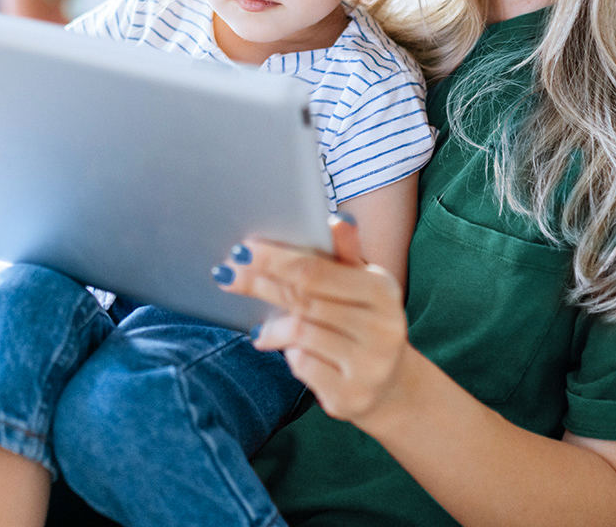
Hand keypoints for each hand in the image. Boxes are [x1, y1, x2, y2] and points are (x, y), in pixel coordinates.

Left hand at [216, 213, 412, 426]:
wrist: (390, 386)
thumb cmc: (364, 322)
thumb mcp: (362, 285)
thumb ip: (345, 253)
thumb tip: (336, 219)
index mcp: (382, 290)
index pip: (316, 270)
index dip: (274, 259)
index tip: (241, 250)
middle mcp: (382, 327)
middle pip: (303, 299)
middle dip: (260, 284)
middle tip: (225, 274)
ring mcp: (369, 365)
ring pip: (300, 333)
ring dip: (273, 327)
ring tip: (259, 327)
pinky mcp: (351, 396)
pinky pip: (303, 367)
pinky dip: (288, 355)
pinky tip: (287, 351)